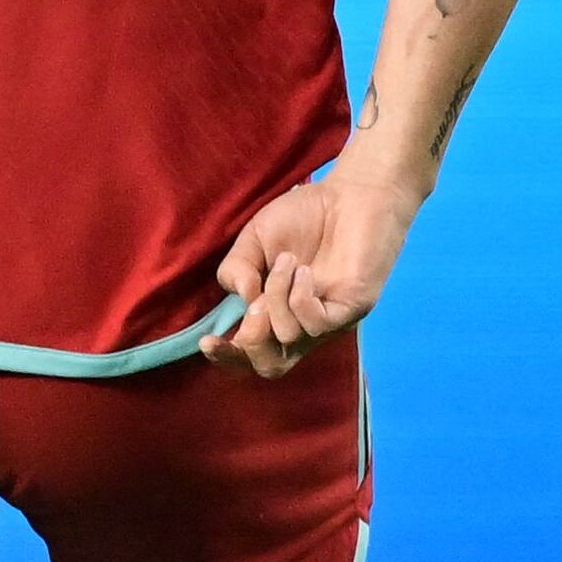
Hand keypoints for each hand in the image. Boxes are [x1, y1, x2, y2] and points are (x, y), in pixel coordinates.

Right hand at [200, 170, 419, 377]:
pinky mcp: (352, 308)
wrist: (352, 195)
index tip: (209, 340)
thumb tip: (244, 301)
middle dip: (251, 341)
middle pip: (271, 367)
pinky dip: (299, 297)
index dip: (227, 357)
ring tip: (286, 262)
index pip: (252, 355)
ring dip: (276, 297)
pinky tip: (304, 270)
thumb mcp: (254, 240)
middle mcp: (304, 325)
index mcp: (277, 313)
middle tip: (255, 304)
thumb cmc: (304, 216)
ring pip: (288, 337)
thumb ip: (236, 270)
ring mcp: (329, 319)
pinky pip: (316, 324)